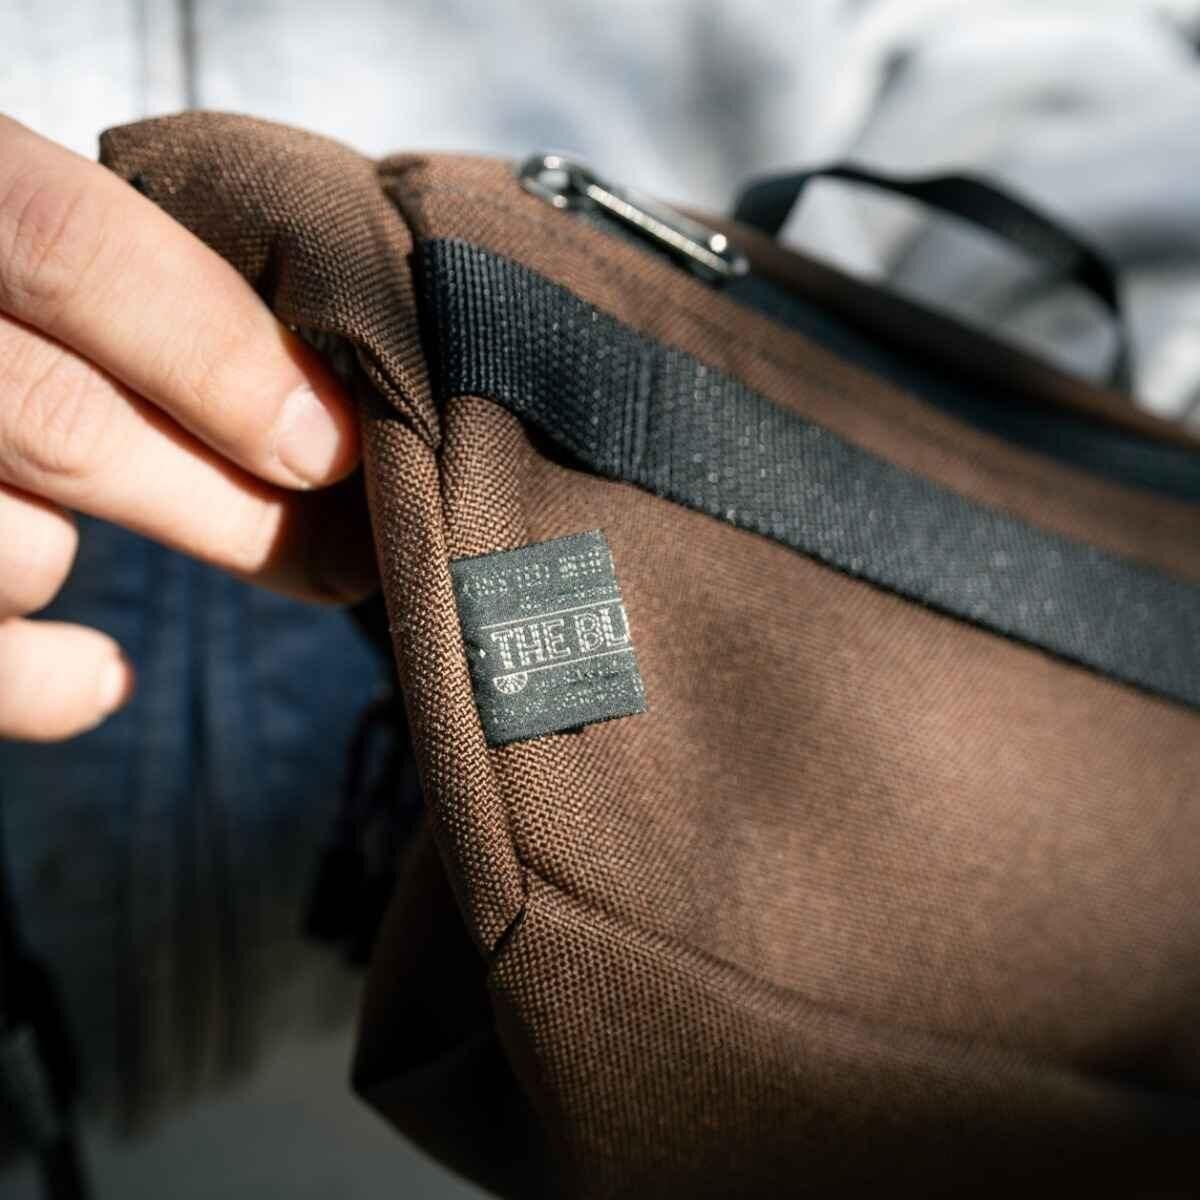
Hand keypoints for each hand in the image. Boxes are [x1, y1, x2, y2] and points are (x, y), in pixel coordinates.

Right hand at [0, 117, 375, 740]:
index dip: (222, 357)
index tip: (336, 447)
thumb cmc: (14, 302)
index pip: (66, 247)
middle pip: (58, 422)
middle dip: (226, 504)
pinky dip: (46, 686)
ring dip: (89, 561)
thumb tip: (328, 414)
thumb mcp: (46, 228)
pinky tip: (104, 673)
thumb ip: (158, 279)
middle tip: (335, 551)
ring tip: (134, 542)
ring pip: (12, 549)